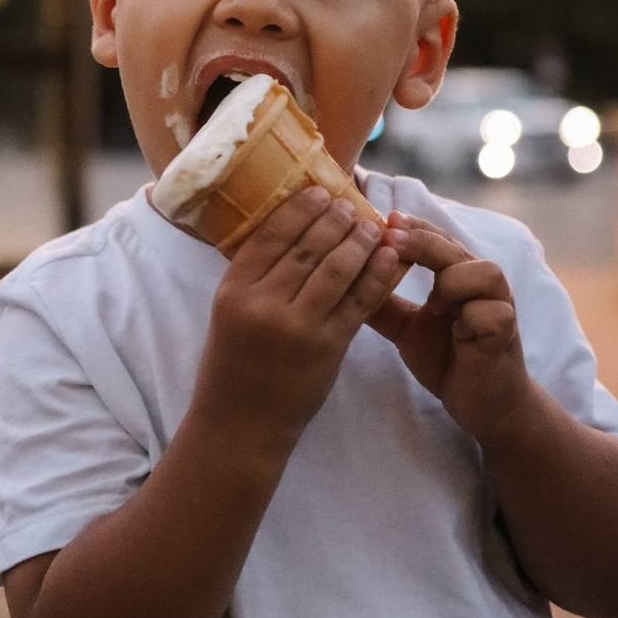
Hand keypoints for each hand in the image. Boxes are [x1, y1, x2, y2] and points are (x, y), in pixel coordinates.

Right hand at [191, 186, 399, 456]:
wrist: (240, 425)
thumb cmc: (232, 364)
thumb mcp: (228, 310)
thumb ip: (256, 273)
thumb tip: (292, 225)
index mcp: (234, 290)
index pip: (272, 234)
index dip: (300, 208)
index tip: (320, 192)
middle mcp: (264, 304)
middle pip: (308, 246)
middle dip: (335, 219)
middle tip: (351, 204)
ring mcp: (299, 327)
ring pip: (338, 268)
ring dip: (360, 240)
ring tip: (372, 226)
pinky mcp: (329, 347)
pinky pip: (361, 300)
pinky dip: (379, 274)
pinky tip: (390, 257)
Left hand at [367, 213, 530, 445]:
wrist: (482, 404)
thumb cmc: (447, 358)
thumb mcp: (405, 328)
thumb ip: (382, 303)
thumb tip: (342, 280)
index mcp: (457, 272)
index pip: (433, 237)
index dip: (410, 227)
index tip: (381, 218)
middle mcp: (480, 280)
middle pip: (452, 247)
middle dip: (420, 240)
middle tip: (389, 235)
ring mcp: (498, 303)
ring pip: (480, 272)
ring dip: (452, 279)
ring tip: (432, 300)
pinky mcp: (507, 331)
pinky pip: (491, 313)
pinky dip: (471, 315)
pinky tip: (456, 326)